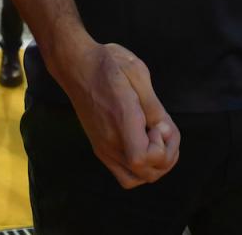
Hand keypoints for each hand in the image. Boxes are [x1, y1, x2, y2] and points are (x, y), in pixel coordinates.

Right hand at [58, 39, 179, 187]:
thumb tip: (166, 132)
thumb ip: (154, 106)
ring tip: (155, 140)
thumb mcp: (137, 73)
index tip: (160, 125)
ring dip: (154, 166)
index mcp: (120, 118)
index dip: (162, 148)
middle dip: (166, 156)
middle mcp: (109, 139)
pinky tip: (143, 142)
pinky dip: (139, 167)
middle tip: (161, 129)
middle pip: (145, 174)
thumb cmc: (107, 63)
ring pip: (135, 179)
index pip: (141, 159)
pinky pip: (124, 173)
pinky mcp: (99, 148)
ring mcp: (102, 147)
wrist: (75, 65)